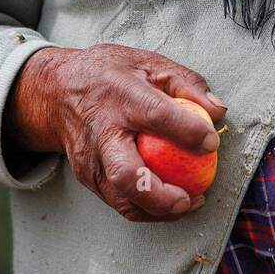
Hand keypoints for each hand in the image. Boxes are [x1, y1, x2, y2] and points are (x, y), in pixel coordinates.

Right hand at [3, 43, 226, 221]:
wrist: (56, 90)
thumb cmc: (110, 74)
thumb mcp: (149, 63)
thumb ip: (187, 83)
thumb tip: (218, 110)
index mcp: (120, 95)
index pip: (156, 115)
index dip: (187, 131)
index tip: (211, 143)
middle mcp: (101, 131)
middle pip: (126, 174)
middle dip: (160, 195)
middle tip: (190, 198)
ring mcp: (90, 159)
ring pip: (121, 199)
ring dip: (158, 211)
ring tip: (188, 203)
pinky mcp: (87, 177)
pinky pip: (118, 201)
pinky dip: (147, 209)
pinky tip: (170, 202)